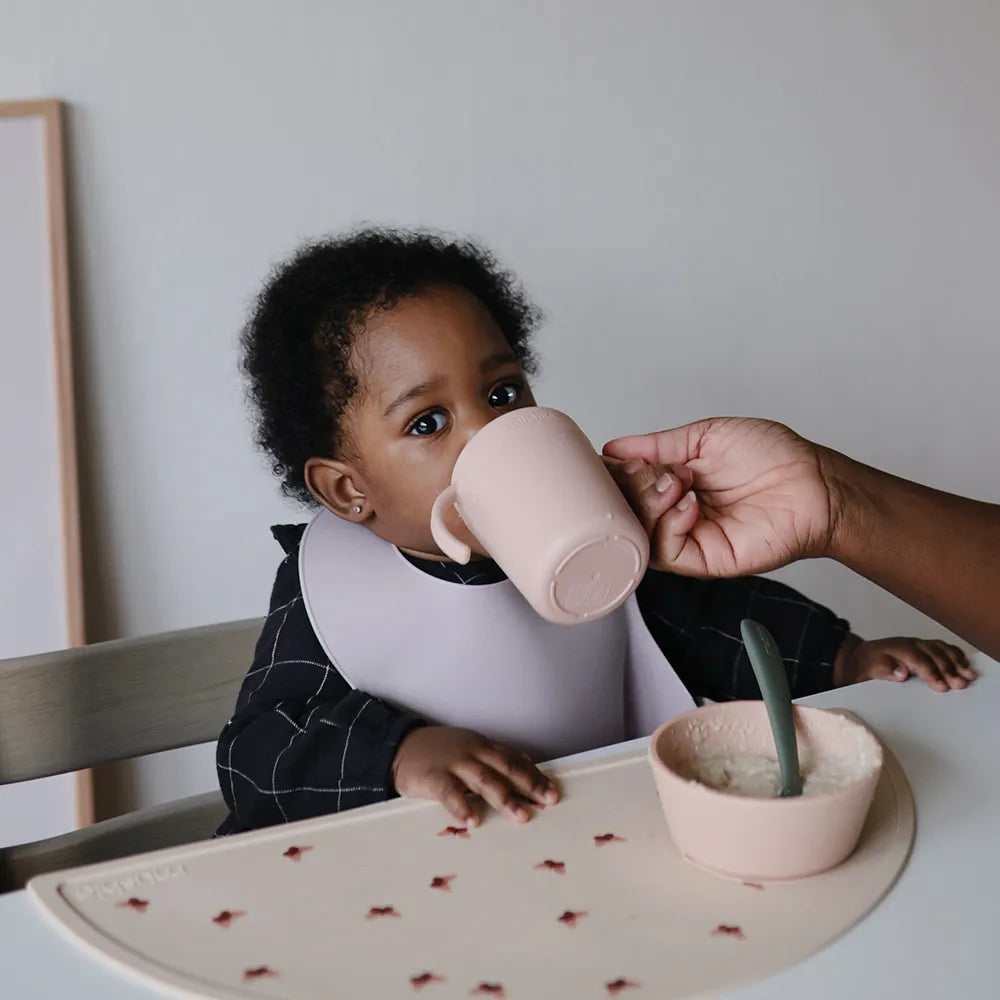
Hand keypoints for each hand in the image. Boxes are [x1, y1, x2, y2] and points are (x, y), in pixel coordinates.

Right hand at [391, 726, 559, 826]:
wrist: (399, 747)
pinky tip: (473, 821)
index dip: (534, 776)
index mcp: (483, 746)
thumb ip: (496, 758)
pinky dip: (462, 806)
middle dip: (528, 784)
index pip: (514, 761)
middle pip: (505, 767)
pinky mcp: (433, 777)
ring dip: (504, 797)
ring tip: (521, 815)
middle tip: (547, 801)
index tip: (553, 792)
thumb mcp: (470, 749)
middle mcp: (472, 752)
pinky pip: (450, 792)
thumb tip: (528, 763)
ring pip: (483, 778)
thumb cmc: (439, 753)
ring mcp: (453, 763)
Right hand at [604, 418, 833, 575]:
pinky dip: (668, 526)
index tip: (619, 459)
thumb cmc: (772, 456)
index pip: (625, 487)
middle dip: (631, 487)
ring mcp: (689, 538)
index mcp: (672, 483)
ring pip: (639, 535)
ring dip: (647, 505)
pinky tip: (689, 505)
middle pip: (625, 512)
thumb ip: (657, 446)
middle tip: (651, 470)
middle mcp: (675, 513)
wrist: (813, 481)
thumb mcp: (704, 436)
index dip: (616, 474)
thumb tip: (614, 449)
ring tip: (674, 484)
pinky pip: (666, 553)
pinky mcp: (704, 560)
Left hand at [834, 635, 976, 691]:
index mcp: (894, 650)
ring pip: (940, 649)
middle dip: (948, 669)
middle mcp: (908, 644)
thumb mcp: (866, 671)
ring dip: (956, 662)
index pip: (917, 660)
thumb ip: (883, 670)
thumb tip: (901, 672)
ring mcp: (917, 644)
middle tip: (961, 685)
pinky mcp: (923, 647)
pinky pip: (942, 648)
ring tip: (969, 675)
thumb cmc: (864, 667)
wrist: (858, 657)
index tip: (942, 687)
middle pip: (933, 654)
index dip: (931, 672)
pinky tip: (965, 664)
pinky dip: (955, 655)